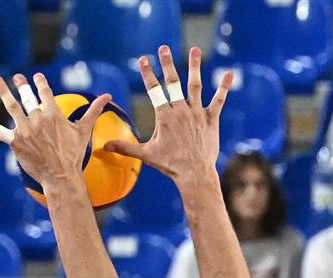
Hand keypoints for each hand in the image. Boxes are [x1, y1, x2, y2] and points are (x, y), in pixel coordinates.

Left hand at [0, 72, 111, 190]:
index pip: (45, 92)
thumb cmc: (73, 154)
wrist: (60, 176)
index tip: (36, 78)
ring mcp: (25, 130)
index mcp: (53, 113)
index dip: (40, 84)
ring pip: (12, 107)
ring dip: (3, 92)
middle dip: (22, 85)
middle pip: (27, 97)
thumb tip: (108, 96)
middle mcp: (38, 119)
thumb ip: (94, 110)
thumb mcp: (84, 130)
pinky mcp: (15, 142)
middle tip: (18, 77)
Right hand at [102, 46, 230, 186]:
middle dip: (167, 64)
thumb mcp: (146, 155)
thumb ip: (125, 148)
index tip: (143, 59)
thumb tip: (104, 147)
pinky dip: (224, 87)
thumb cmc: (170, 165)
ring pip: (195, 85)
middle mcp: (181, 111)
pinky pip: (219, 100)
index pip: (154, 90)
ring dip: (194, 66)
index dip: (148, 73)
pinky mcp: (211, 120)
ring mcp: (197, 114)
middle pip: (173, 82)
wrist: (195, 174)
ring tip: (194, 49)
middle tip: (163, 48)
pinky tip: (229, 73)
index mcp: (165, 117)